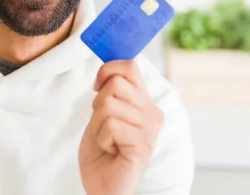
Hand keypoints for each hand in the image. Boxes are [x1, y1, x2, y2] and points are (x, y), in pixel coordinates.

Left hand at [79, 60, 163, 194]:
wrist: (102, 185)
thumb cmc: (101, 150)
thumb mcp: (103, 113)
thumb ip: (110, 91)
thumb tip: (107, 66)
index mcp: (144, 102)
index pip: (130, 66)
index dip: (107, 70)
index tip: (97, 86)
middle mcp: (152, 113)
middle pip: (115, 83)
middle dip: (98, 104)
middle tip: (103, 125)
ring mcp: (150, 129)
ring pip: (109, 104)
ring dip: (98, 124)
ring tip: (108, 139)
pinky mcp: (143, 144)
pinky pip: (111, 124)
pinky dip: (102, 138)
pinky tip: (110, 149)